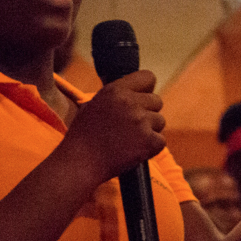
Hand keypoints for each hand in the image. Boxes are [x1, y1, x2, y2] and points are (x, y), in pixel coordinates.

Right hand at [61, 70, 165, 184]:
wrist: (80, 163)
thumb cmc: (84, 137)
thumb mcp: (94, 104)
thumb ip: (116, 96)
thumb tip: (135, 92)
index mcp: (116, 90)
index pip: (148, 77)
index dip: (147, 89)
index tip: (142, 99)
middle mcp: (130, 102)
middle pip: (157, 101)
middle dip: (148, 113)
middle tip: (131, 127)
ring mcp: (141, 122)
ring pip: (160, 121)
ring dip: (149, 131)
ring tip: (129, 140)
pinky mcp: (149, 141)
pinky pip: (161, 140)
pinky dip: (151, 148)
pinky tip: (133, 151)